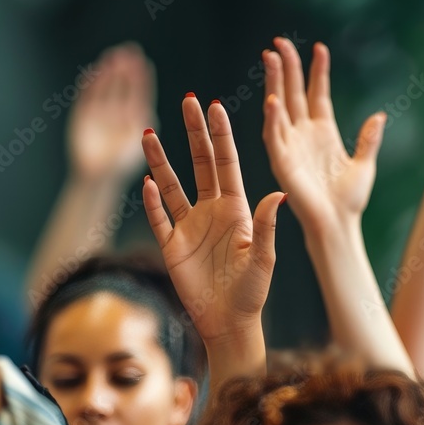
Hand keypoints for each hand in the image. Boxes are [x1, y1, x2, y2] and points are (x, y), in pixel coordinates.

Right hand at [68, 43, 155, 183]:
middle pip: (121, 85)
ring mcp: (99, 113)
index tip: (143, 62)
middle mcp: (116, 112)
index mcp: (132, 117)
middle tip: (129, 52)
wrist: (98, 178)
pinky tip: (93, 73)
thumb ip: (142, 124)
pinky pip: (87, 97)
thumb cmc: (121, 165)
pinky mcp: (83, 116)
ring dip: (108, 73)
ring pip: (104, 88)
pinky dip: (89, 85)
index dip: (139, 78)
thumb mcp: (135, 141)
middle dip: (124, 70)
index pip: (137, 92)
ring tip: (112, 58)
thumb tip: (148, 109)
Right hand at [141, 95, 283, 344]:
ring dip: (161, 160)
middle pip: (201, 164)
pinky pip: (158, 218)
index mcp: (238, 209)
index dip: (221, 135)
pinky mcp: (172, 246)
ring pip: (172, 185)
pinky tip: (145, 182)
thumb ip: (266, 226)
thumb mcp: (263, 259)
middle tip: (187, 100)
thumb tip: (278, 195)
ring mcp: (190, 227)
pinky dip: (151, 202)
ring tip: (148, 133)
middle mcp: (212, 211)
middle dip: (194, 132)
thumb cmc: (253, 293)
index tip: (215, 106)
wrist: (229, 324)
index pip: (228, 163)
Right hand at [262, 39, 385, 233]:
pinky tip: (272, 101)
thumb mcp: (365, 164)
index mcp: (324, 132)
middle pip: (293, 93)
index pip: (317, 93)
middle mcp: (303, 135)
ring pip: (279, 107)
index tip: (319, 48)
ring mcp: (291, 146)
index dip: (318, 71)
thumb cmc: (350, 200)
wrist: (338, 224)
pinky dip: (272, 119)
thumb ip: (369, 139)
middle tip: (279, 42)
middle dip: (287, 67)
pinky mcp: (282, 162)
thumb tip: (379, 115)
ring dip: (274, 83)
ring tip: (271, 58)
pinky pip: (274, 136)